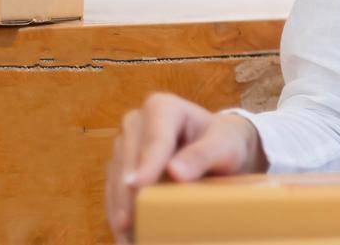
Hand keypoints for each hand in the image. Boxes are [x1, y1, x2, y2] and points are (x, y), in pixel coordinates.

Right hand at [104, 92, 266, 242]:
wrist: (219, 150)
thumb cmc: (224, 142)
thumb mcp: (224, 145)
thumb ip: (204, 154)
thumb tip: (176, 172)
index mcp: (163, 108)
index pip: (155, 138)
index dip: (147, 162)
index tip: (139, 186)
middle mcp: (137, 123)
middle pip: (128, 159)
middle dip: (127, 191)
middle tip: (127, 221)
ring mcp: (125, 146)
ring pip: (116, 178)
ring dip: (119, 207)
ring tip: (126, 235)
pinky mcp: (120, 168)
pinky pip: (114, 192)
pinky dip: (119, 213)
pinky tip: (125, 235)